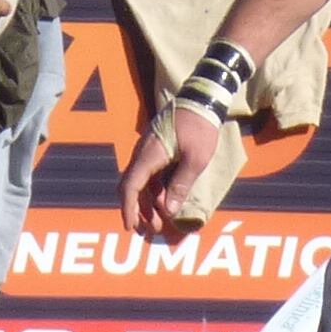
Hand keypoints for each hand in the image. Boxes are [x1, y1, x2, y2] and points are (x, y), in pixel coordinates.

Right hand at [120, 102, 222, 236]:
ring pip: (141, 183)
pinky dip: (154, 192)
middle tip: (148, 232)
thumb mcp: (195, 159)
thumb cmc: (200, 127)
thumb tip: (169, 210)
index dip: (128, 208)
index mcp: (149, 155)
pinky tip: (165, 203)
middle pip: (132, 187)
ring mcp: (149, 151)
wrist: (201, 99)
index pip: (131, 186)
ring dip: (147, 204)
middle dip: (136, 211)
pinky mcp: (157, 149)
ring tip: (158, 223)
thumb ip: (181, 185)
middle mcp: (143, 153)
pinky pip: (150, 175)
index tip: (130, 226)